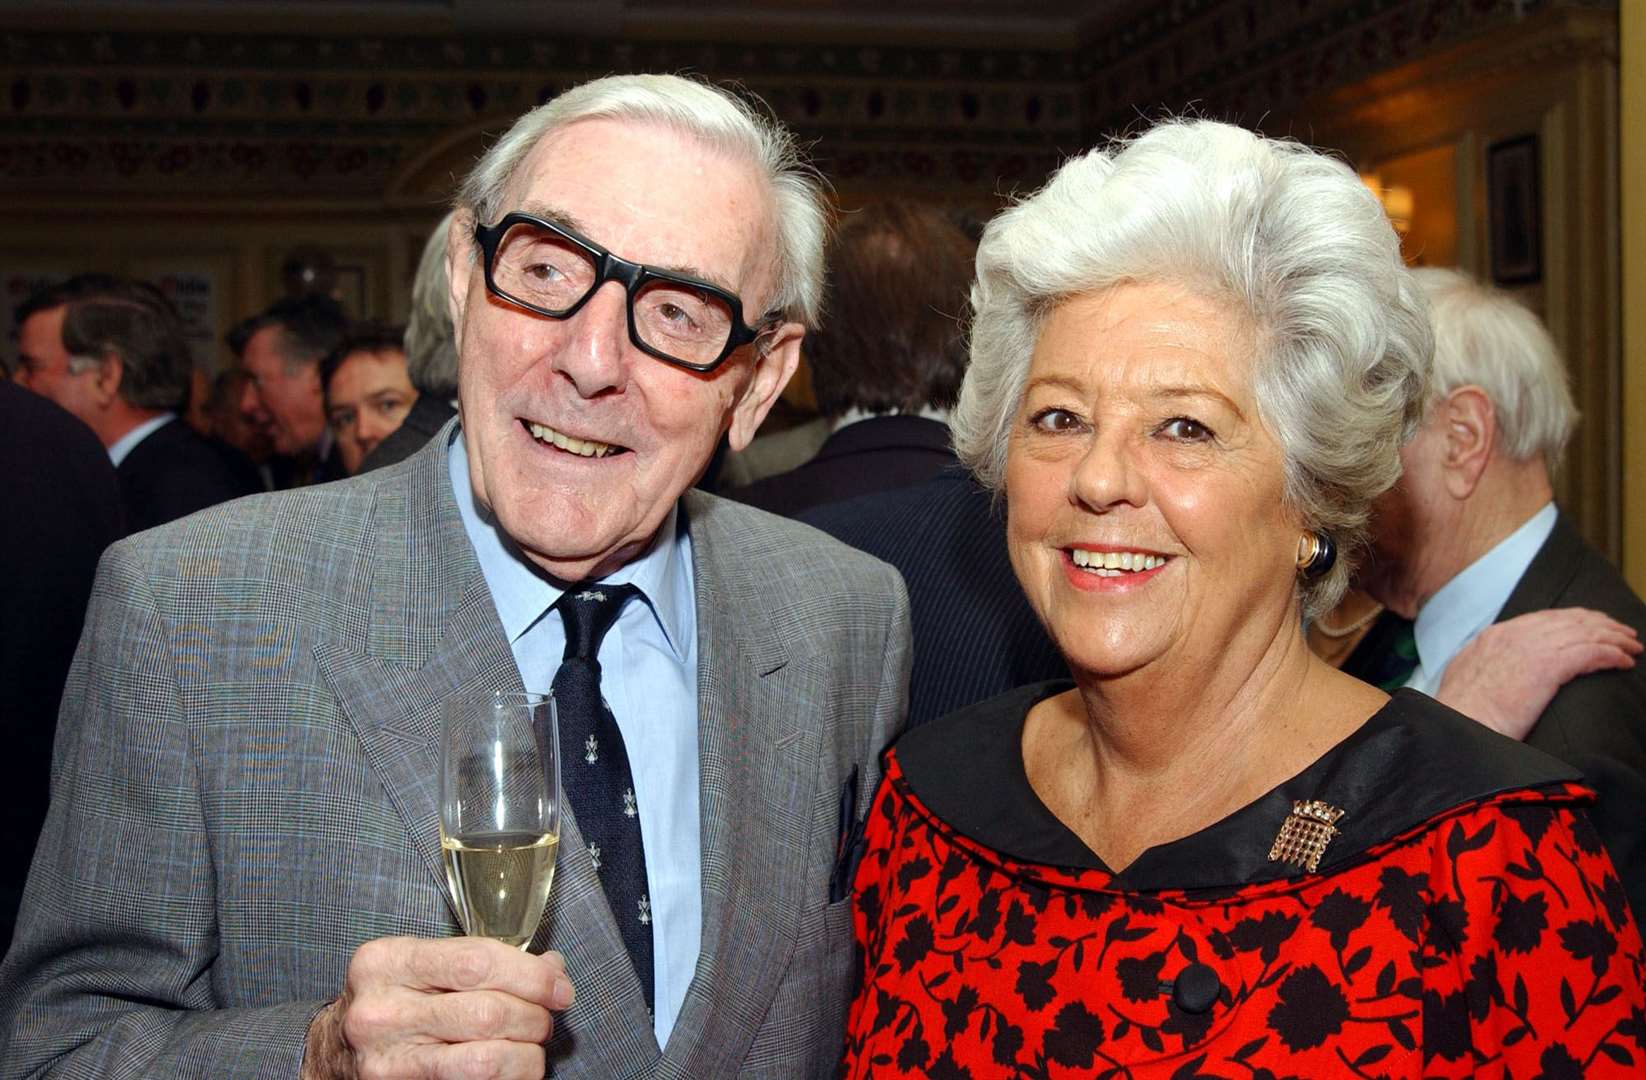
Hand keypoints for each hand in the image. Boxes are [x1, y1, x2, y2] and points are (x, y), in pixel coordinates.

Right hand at [301, 935, 574, 1079]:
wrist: (331, 1053)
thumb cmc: (390, 1002)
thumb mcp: (420, 968)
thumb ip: (480, 962)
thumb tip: (551, 970)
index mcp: (387, 962)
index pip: (476, 962)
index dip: (531, 975)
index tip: (559, 987)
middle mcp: (381, 1011)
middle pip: (488, 1012)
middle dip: (534, 1017)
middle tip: (543, 1020)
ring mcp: (387, 1061)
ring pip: (487, 1060)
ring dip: (527, 1056)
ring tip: (529, 1049)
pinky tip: (510, 1070)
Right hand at [1435, 608, 1640, 739]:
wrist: (1458, 727)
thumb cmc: (1462, 715)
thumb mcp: (1467, 678)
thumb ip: (1486, 665)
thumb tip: (1498, 669)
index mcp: (1494, 636)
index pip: (1544, 618)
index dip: (1574, 620)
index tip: (1592, 627)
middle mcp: (1514, 635)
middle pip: (1569, 619)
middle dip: (1600, 624)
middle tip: (1623, 633)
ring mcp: (1530, 648)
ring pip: (1585, 633)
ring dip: (1615, 638)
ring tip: (1633, 646)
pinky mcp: (1547, 667)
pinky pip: (1591, 652)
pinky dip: (1612, 654)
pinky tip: (1626, 661)